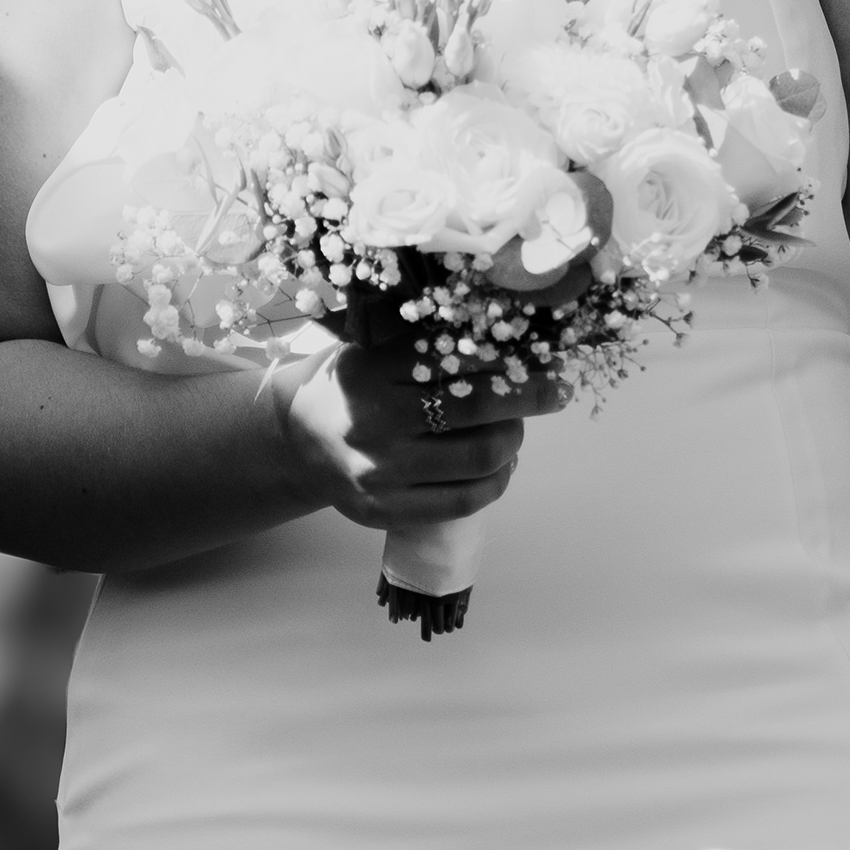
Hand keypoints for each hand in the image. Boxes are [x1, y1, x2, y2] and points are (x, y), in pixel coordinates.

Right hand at [267, 337, 556, 537]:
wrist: (295, 443)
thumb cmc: (354, 387)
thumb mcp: (377, 352)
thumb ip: (431, 346)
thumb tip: (515, 338)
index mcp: (372, 370)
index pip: (458, 357)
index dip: (509, 354)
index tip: (541, 351)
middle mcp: (374, 421)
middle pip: (479, 406)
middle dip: (530, 394)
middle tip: (554, 388)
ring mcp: (380, 471)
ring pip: (481, 456)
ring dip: (515, 438)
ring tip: (516, 428)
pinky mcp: (385, 511)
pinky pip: (466, 500)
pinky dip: (498, 480)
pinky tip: (501, 465)